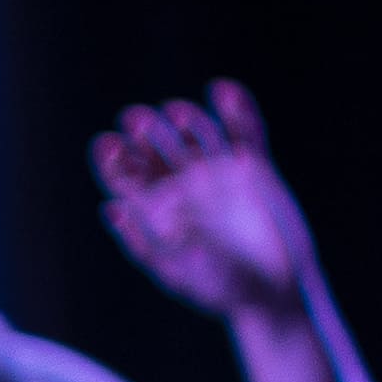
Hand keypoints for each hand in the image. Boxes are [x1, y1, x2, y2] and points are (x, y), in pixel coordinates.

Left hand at [95, 80, 316, 322]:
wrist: (273, 290)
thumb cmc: (220, 288)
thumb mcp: (180, 269)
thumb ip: (149, 238)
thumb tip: (113, 207)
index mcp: (155, 211)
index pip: (125, 178)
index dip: (113, 160)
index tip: (107, 145)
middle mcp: (183, 187)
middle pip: (157, 150)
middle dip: (145, 133)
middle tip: (136, 121)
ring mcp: (218, 174)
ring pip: (197, 135)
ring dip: (185, 120)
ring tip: (175, 113)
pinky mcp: (253, 169)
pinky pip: (245, 133)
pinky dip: (236, 111)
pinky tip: (222, 90)